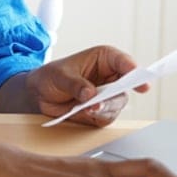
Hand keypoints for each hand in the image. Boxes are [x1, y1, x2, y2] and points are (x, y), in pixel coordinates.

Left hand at [26, 46, 147, 126]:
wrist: (40, 95)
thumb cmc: (51, 76)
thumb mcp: (60, 75)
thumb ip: (75, 84)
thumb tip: (90, 95)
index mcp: (105, 59)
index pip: (123, 62)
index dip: (132, 68)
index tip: (136, 74)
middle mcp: (110, 77)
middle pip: (125, 86)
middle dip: (116, 94)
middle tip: (105, 100)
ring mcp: (108, 96)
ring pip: (117, 104)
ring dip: (104, 108)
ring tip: (88, 109)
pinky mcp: (102, 112)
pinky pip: (106, 117)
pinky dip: (96, 117)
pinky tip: (84, 113)